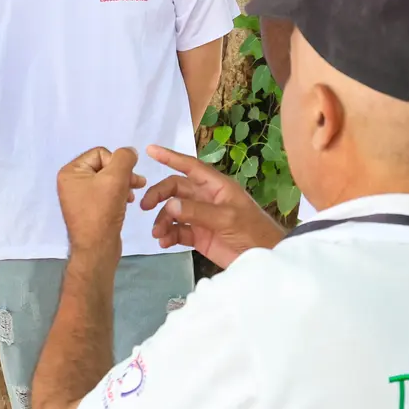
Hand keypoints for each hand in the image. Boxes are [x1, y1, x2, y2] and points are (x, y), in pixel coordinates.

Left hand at [56, 147, 145, 254]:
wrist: (97, 249)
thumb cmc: (102, 212)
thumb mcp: (115, 179)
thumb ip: (124, 158)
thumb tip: (129, 152)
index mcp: (70, 172)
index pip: (100, 153)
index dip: (117, 164)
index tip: (127, 179)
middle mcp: (71, 182)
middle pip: (104, 166)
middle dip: (122, 174)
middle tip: (137, 184)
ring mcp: (79, 196)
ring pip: (107, 180)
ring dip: (122, 184)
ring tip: (132, 195)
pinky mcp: (88, 208)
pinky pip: (106, 193)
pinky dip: (118, 195)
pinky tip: (126, 203)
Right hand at [140, 145, 283, 269]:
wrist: (265, 258)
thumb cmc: (253, 231)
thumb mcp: (227, 218)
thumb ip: (198, 211)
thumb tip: (169, 205)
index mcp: (216, 186)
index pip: (189, 167)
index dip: (170, 157)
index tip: (150, 150)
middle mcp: (206, 198)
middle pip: (175, 190)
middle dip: (159, 196)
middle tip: (144, 207)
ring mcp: (201, 218)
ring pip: (173, 212)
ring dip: (162, 220)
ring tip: (158, 234)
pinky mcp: (199, 237)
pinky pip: (178, 231)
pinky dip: (168, 235)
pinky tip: (164, 242)